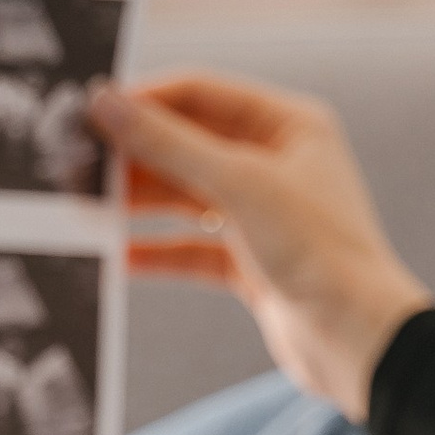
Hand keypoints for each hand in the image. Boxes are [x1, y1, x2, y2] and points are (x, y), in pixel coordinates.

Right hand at [88, 72, 431, 418]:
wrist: (359, 341)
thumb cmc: (318, 251)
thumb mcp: (237, 184)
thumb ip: (167, 143)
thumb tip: (105, 103)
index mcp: (289, 126)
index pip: (202, 93)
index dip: (145, 99)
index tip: (89, 111)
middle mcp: (278, 165)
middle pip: (188, 145)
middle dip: (135, 156)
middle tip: (75, 164)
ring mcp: (266, 216)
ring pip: (187, 198)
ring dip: (140, 203)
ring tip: (86, 208)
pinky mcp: (254, 264)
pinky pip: (194, 250)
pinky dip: (159, 252)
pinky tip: (119, 258)